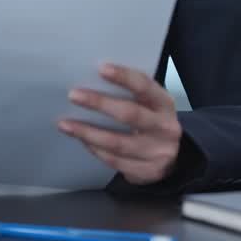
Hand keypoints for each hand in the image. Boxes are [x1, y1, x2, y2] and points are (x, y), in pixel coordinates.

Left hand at [58, 63, 181, 184]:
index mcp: (164, 104)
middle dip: (99, 103)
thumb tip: (93, 81)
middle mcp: (165, 127)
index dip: (124, 77)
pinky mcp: (147, 171)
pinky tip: (82, 140)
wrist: (174, 159)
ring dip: (88, 132)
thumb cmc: (152, 122)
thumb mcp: (151, 105)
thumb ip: (131, 95)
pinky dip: (95, 149)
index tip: (101, 69)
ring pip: (118, 142)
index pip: (145, 87)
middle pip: (130, 114)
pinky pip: (115, 160)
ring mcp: (157, 152)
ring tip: (66, 124)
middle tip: (74, 95)